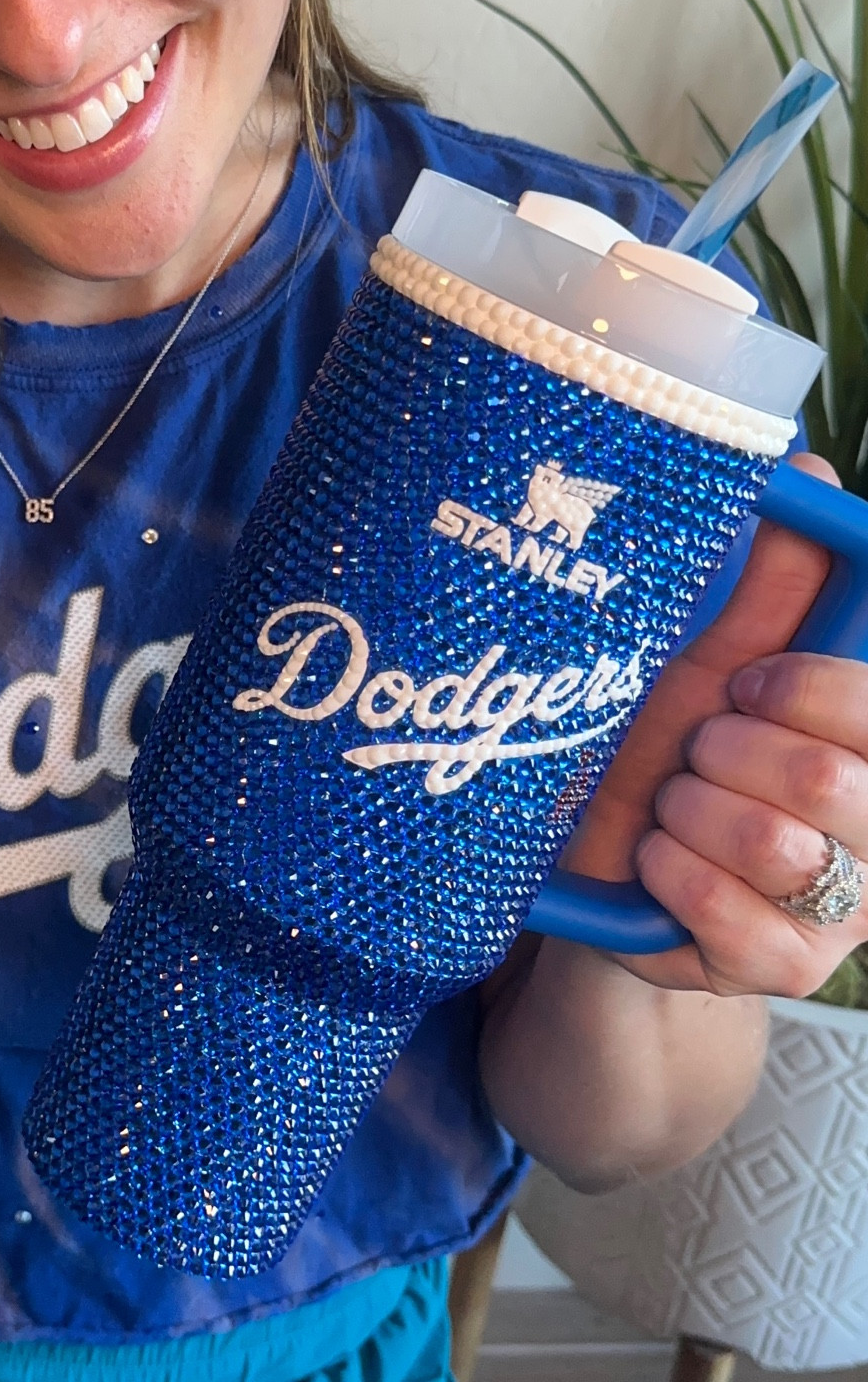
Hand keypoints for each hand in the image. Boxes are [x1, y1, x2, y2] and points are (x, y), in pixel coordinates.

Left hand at [561, 454, 867, 996]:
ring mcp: (841, 912)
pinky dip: (673, 870)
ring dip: (692, 809)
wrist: (602, 854)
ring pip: (780, 847)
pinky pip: (733, 917)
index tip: (741, 679)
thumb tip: (805, 473)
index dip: (804, 686)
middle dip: (729, 749)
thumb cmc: (665, 736)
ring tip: (668, 798)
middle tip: (693, 745)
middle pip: (829, 782)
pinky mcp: (783, 969)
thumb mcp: (710, 651)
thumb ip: (770, 578)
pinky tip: (656, 855)